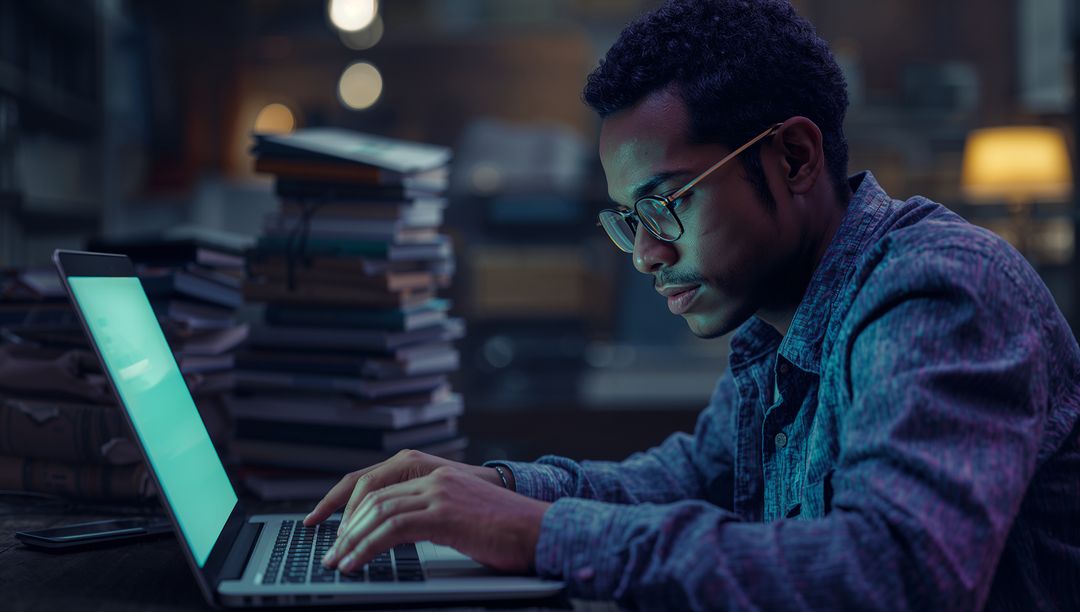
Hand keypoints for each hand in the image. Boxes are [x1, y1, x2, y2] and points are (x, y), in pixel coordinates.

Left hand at [320, 466, 549, 572]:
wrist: (543, 530)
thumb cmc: (508, 529)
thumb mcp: (461, 512)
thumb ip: (430, 513)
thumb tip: (395, 533)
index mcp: (435, 471)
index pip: (375, 478)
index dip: (343, 499)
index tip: (325, 522)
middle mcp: (434, 475)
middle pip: (370, 492)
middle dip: (342, 523)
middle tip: (330, 550)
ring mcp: (439, 491)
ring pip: (378, 510)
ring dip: (351, 539)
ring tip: (338, 561)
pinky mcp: (444, 513)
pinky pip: (392, 528)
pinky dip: (367, 546)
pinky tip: (357, 562)